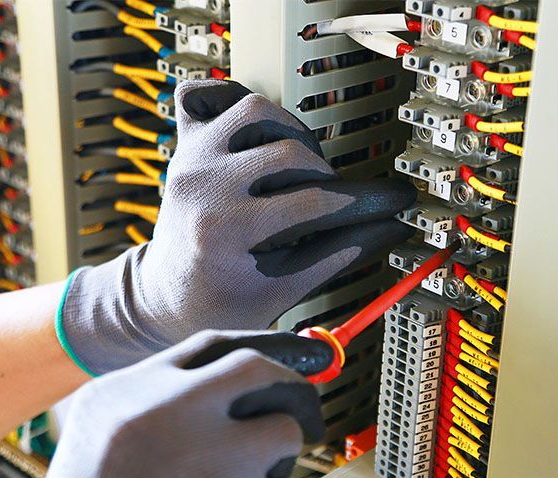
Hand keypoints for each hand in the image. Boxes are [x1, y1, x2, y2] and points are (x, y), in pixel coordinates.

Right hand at [16, 330, 332, 477]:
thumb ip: (150, 413)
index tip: (287, 356)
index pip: (205, 347)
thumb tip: (225, 392)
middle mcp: (158, 412)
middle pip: (254, 367)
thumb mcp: (94, 455)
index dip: (256, 347)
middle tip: (304, 409)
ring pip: (282, 430)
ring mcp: (199, 454)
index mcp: (116, 397)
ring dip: (279, 459)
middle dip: (290, 386)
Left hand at [58, 79, 413, 373]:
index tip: (388, 203)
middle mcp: (202, 186)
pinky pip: (202, 94)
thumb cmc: (220, 301)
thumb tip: (391, 229)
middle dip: (325, 175)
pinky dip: (234, 100)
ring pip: (255, 109)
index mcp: (223, 232)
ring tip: (301, 164)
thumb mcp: (282, 292)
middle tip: (331, 197)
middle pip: (289, 152)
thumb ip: (336, 256)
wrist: (166, 295)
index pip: (310, 202)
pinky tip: (258, 130)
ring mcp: (190, 159)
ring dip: (291, 131)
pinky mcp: (184, 144)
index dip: (358, 203)